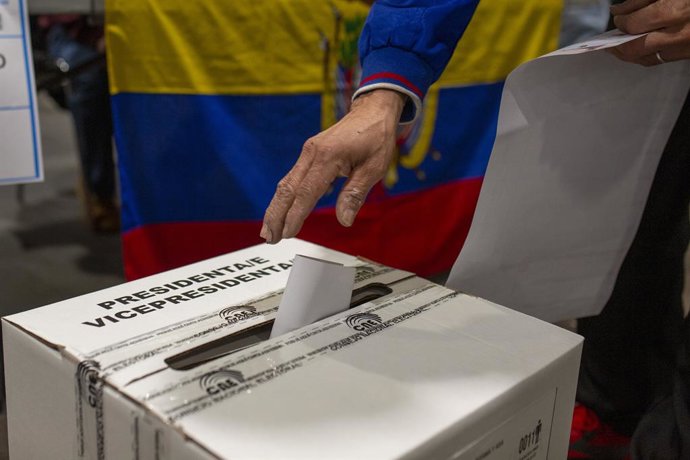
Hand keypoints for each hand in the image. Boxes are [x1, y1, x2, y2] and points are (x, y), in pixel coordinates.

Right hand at [260, 89, 404, 243]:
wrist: (372, 109)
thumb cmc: (376, 136)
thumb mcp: (374, 167)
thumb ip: (355, 194)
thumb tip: (344, 220)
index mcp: (328, 156)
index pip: (306, 192)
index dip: (295, 215)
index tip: (288, 233)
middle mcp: (312, 153)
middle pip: (287, 189)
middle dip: (275, 215)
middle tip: (268, 238)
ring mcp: (308, 152)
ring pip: (286, 184)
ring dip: (276, 208)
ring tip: (269, 230)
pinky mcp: (309, 153)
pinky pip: (293, 178)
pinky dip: (285, 197)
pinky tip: (282, 212)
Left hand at [609, 0, 689, 64]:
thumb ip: (641, 0)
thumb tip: (619, 11)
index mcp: (675, 12)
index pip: (634, 25)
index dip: (621, 22)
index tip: (618, 18)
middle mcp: (680, 34)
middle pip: (636, 49)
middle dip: (618, 46)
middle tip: (610, 40)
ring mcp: (686, 48)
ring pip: (648, 59)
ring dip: (631, 54)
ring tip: (621, 46)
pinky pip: (663, 60)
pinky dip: (648, 55)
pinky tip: (642, 47)